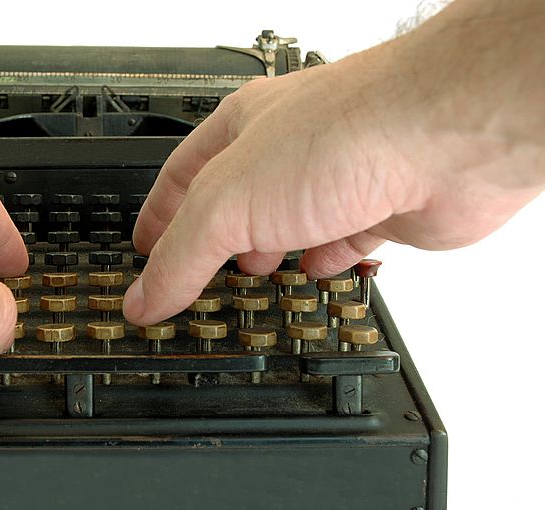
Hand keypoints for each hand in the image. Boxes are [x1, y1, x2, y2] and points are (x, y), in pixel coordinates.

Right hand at [124, 6, 543, 326]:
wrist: (448, 137)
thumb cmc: (344, 135)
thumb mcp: (228, 203)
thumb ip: (181, 258)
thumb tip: (143, 298)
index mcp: (240, 131)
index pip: (181, 176)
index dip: (157, 215)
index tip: (143, 250)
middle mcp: (288, 151)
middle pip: (237, 202)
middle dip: (213, 241)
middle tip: (193, 275)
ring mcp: (338, 180)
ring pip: (290, 225)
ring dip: (269, 254)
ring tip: (250, 280)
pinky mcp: (383, 209)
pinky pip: (344, 243)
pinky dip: (325, 262)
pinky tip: (315, 273)